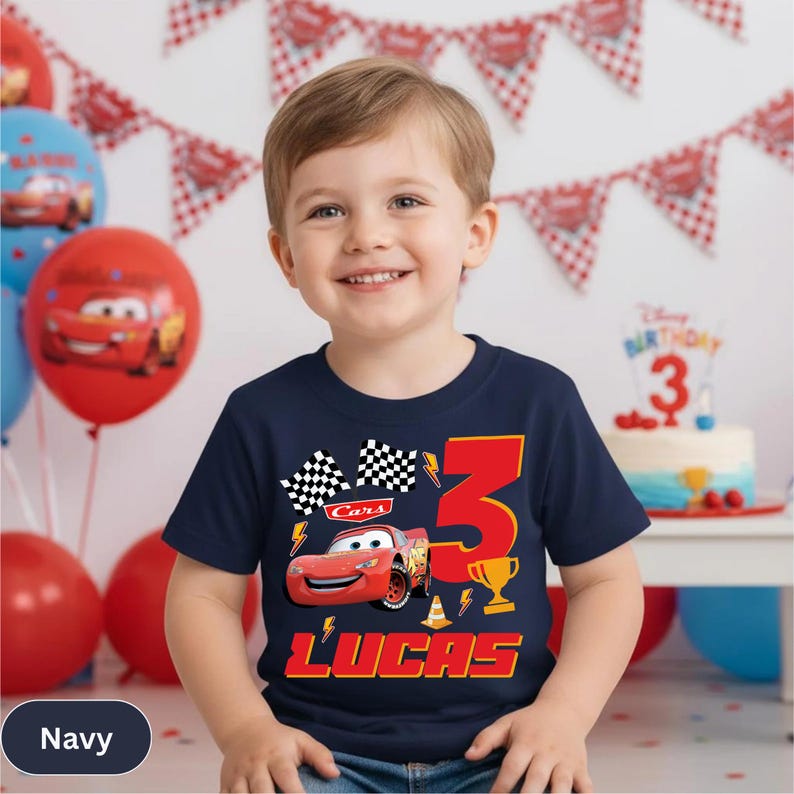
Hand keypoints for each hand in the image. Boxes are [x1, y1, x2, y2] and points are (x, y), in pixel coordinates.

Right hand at [219, 714, 338, 792]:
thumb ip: (319, 755)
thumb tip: (335, 774)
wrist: (245, 728)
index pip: (286, 777)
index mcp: (277, 756)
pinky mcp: (224, 783)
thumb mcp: (301, 741)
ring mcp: (238, 775)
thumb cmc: (279, 740)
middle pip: (261, 791)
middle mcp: (256, 766)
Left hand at [464, 698, 593, 792]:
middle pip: (536, 778)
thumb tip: (468, 756)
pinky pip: (586, 787)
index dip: (501, 786)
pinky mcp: (581, 769)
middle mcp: (546, 753)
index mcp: (525, 742)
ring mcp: (565, 762)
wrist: (565, 709)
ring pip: (562, 784)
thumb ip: (486, 739)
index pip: (512, 767)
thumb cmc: (530, 722)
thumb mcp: (506, 723)